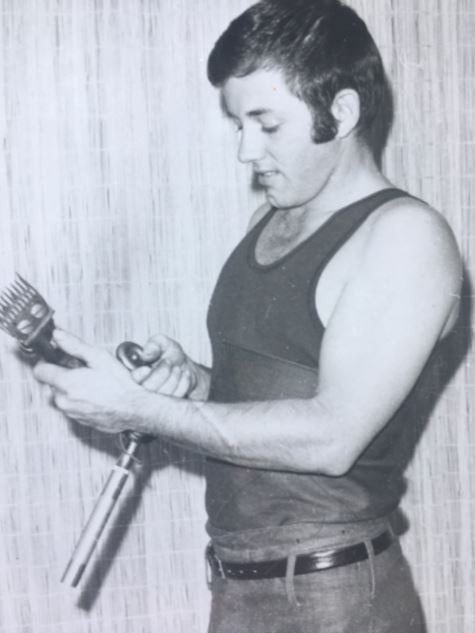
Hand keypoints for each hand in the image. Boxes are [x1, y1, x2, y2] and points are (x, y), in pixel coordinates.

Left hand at [33, 329, 147, 433]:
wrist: (135, 410)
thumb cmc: (121, 386)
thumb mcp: (99, 358)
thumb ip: (74, 345)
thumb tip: (58, 335)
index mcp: (67, 383)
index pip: (40, 371)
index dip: (48, 361)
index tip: (56, 359)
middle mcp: (64, 401)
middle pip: (52, 383)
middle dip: (64, 375)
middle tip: (83, 371)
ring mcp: (71, 413)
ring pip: (62, 395)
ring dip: (72, 388)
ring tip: (92, 383)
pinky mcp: (79, 421)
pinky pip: (72, 406)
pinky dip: (80, 400)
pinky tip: (96, 395)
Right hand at [130, 334, 199, 397]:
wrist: (184, 368)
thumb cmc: (170, 355)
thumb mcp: (162, 343)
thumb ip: (154, 345)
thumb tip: (146, 354)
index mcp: (134, 374)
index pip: (130, 380)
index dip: (138, 376)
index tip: (147, 369)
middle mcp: (142, 389)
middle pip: (147, 389)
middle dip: (160, 374)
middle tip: (168, 362)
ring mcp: (155, 401)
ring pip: (163, 395)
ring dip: (173, 378)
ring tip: (178, 368)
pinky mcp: (169, 406)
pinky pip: (176, 397)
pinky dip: (183, 383)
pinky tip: (185, 374)